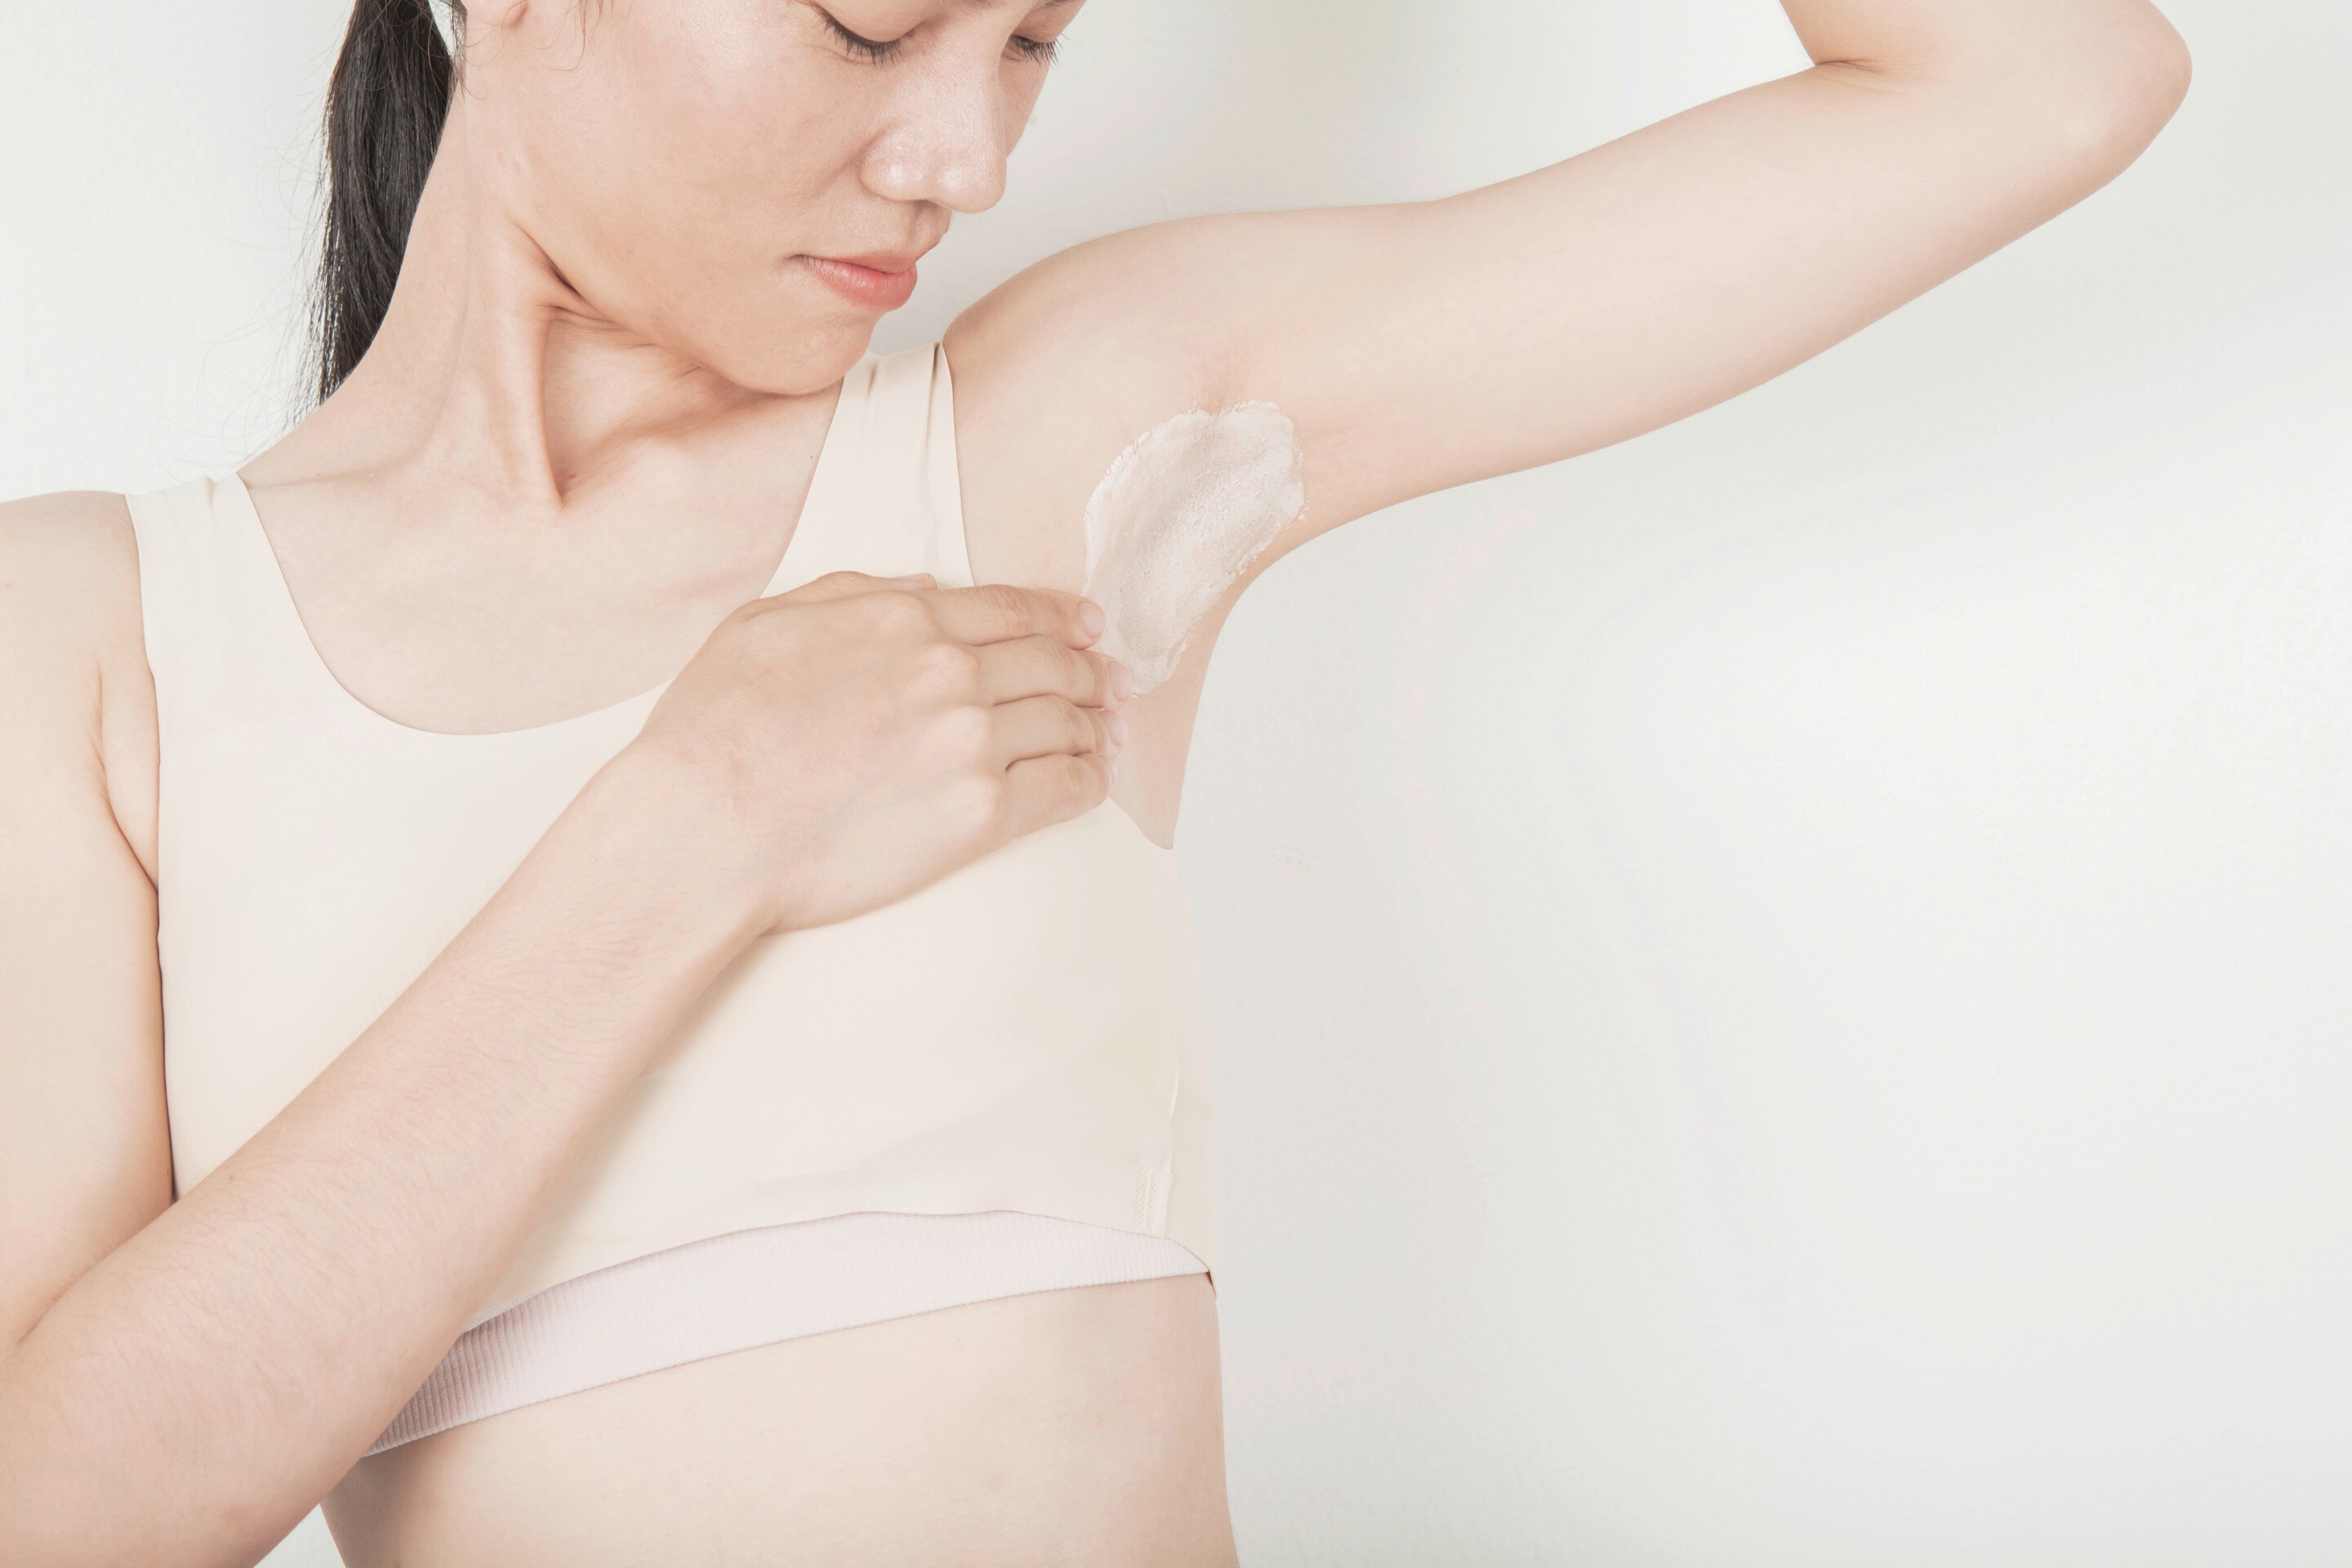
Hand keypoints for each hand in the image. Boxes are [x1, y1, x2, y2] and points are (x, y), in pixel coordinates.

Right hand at [625, 571, 1130, 934]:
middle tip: (1111, 680)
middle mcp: (951, 672)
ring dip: (1096, 726)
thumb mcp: (764, 623)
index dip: (1063, 616)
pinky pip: (1067, 790)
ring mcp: (973, 743)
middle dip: (1090, 669)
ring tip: (1108, 733)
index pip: (1013, 609)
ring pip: (1069, 723)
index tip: (1089, 625)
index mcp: (903, 618)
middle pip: (1054, 661)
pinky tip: (1094, 781)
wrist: (703, 832)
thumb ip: (851, 591)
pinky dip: (1091, 781)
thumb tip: (923, 584)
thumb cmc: (714, 733)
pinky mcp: (982, 815)